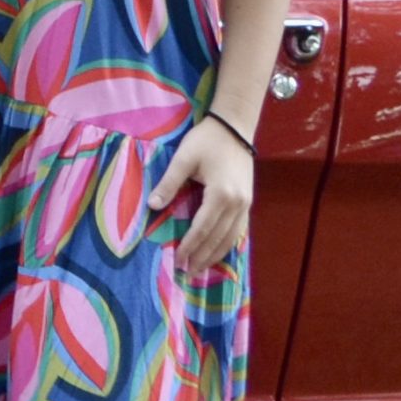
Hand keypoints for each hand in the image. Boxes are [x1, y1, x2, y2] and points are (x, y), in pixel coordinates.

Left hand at [148, 115, 254, 274]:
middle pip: (218, 238)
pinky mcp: (248, 201)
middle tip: (187, 273)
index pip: (202, 228)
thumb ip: (169, 183)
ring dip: (215, 255)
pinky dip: (228, 244)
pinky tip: (219, 252)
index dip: (190, 246)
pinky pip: (239, 230)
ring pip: (231, 238)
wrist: (235, 127)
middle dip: (202, 257)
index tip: (178, 260)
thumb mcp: (184, 158)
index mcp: (220, 194)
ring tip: (201, 268)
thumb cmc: (207, 140)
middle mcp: (236, 204)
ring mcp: (245, 204)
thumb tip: (152, 206)